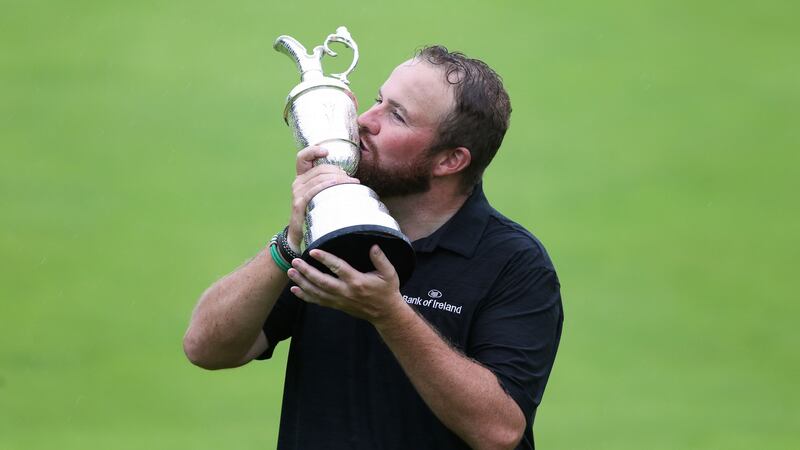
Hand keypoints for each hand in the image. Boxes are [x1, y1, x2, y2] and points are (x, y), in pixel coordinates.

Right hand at [287, 146, 358, 250]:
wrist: (299, 233)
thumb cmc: (313, 212)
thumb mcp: (319, 194)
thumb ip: (327, 183)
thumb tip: (348, 176)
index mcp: (301, 177)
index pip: (302, 158)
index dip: (313, 150)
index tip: (326, 151)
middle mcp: (297, 183)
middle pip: (319, 169)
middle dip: (338, 171)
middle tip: (351, 179)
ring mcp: (297, 192)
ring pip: (319, 178)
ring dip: (338, 179)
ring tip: (351, 184)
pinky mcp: (299, 203)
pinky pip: (315, 190)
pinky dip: (327, 186)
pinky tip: (338, 186)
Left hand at [287, 245, 404, 324]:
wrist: (385, 313)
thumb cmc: (387, 291)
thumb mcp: (390, 274)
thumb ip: (381, 260)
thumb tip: (373, 247)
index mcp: (357, 281)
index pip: (338, 268)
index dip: (325, 259)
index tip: (313, 251)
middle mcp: (346, 292)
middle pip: (322, 282)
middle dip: (307, 272)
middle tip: (295, 261)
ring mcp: (340, 300)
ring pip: (317, 292)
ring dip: (302, 283)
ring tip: (291, 272)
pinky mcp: (337, 306)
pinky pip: (318, 301)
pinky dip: (305, 296)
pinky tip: (295, 290)